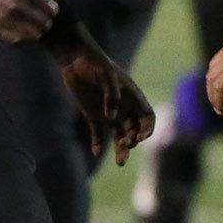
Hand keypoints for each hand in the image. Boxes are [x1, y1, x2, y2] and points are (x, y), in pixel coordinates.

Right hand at [0, 0, 74, 44]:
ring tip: (28, 24)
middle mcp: (17, 6)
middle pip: (44, 25)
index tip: (46, 9)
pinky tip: (17, 29)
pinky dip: (20, 37)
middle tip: (38, 18)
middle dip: (44, 22)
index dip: (51, 11)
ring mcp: (4, 18)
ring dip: (34, 31)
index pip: (51, 11)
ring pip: (32, 36)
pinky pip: (16, 41)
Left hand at [53, 34, 154, 164]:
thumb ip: (112, 95)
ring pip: (120, 136)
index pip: (148, 118)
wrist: (74, 59)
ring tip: (120, 163)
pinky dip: (98, 143)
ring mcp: (109, 113)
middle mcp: (124, 107)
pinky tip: (96, 152)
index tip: (138, 137)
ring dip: (121, 149)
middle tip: (125, 145)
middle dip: (133, 141)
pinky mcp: (93, 115)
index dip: (147, 129)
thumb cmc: (95, 63)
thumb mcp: (106, 75)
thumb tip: (111, 117)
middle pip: (135, 130)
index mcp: (133, 97)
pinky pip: (99, 134)